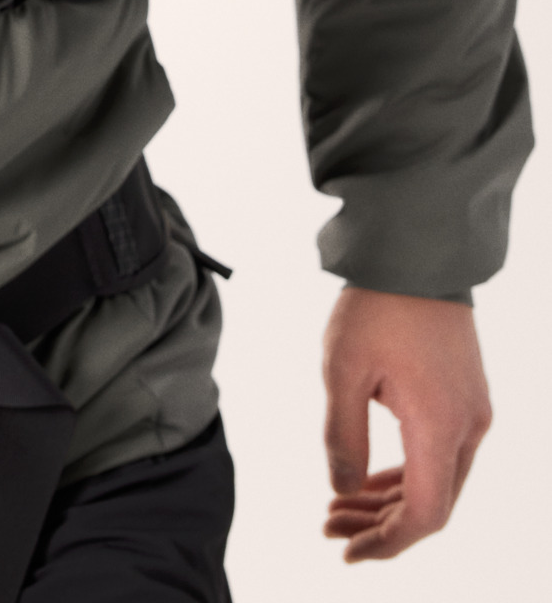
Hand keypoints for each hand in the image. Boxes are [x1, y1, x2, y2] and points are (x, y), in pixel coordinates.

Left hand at [321, 287, 491, 560]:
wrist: (416, 251)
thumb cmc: (375, 305)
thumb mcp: (342, 370)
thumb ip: (343, 437)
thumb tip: (343, 490)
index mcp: (440, 425)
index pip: (425, 513)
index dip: (387, 542)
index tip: (347, 550)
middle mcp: (468, 425)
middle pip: (432, 503)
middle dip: (381, 524)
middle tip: (329, 525)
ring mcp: (473, 411)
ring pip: (437, 480)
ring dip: (390, 499)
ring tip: (339, 505)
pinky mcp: (466, 395)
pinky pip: (441, 453)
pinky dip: (406, 471)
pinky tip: (367, 476)